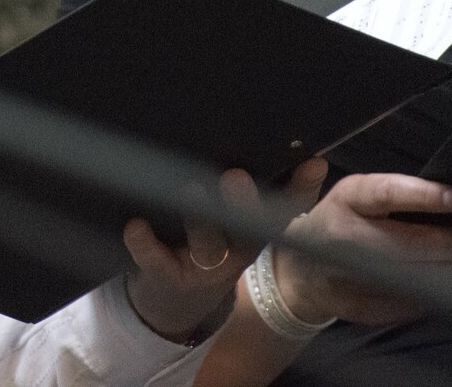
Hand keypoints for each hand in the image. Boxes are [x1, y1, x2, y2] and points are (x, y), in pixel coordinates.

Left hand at [123, 160, 326, 340]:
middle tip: (236, 176)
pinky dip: (144, 244)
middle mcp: (234, 253)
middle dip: (243, 204)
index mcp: (258, 234)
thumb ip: (284, 191)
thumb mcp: (250, 222)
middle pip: (245, 230)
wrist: (177, 291)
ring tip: (192, 192)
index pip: (284, 211)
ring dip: (199, 221)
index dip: (299, 191)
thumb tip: (315, 159)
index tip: (310, 163)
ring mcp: (200, 266)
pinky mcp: (165, 275)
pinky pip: (155, 260)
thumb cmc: (217, 238)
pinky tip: (136, 226)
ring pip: (205, 246)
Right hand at [274, 173, 451, 327]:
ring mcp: (351, 277)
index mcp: (344, 200)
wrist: (297, 276)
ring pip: (413, 278)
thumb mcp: (341, 193)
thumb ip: (375, 184)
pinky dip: (438, 296)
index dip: (422, 196)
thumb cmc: (334, 225)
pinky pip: (407, 304)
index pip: (385, 193)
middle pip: (408, 243)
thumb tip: (391, 170)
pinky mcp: (361, 308)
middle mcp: (344, 238)